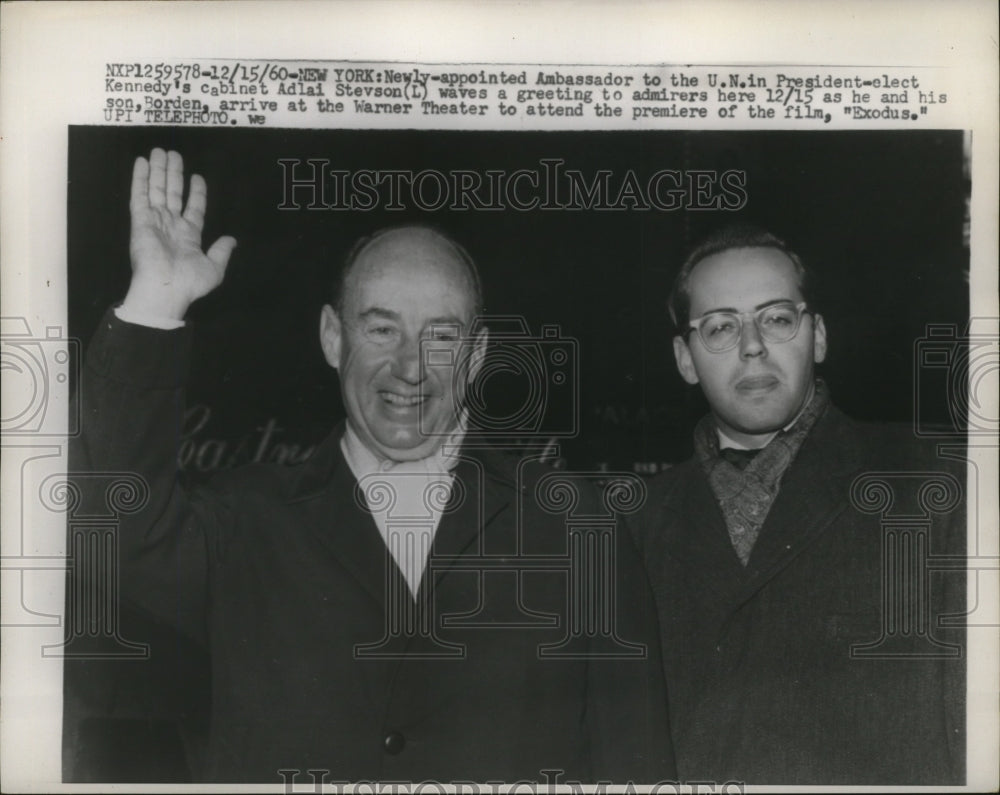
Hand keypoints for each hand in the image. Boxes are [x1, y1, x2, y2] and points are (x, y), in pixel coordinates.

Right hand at [123, 148, 236, 319]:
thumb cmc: (190, 283)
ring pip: (157, 190)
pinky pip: (139, 196)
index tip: (197, 177)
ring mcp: (155, 222)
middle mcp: (171, 226)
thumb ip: (222, 251)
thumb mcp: (214, 268)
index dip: (196, 193)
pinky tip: (141, 162)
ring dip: (158, 170)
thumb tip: (232, 240)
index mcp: (189, 236)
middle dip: (173, 174)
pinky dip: (140, 178)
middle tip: (173, 154)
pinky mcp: (141, 221)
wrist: (167, 289)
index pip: (194, 208)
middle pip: (173, 193)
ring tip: (159, 151)